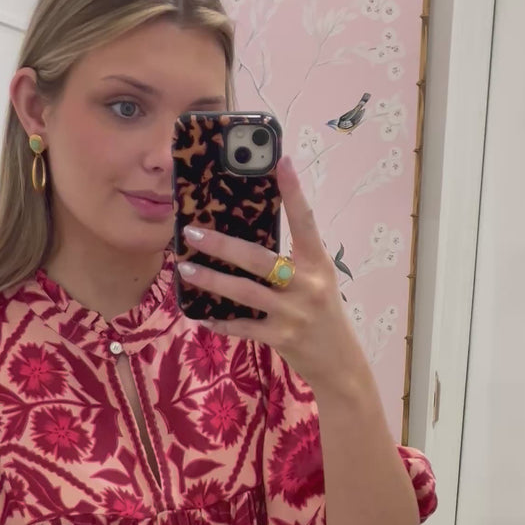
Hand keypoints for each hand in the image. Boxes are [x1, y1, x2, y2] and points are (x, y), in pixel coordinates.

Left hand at [175, 154, 364, 392]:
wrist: (340, 363)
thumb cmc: (324, 314)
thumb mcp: (318, 280)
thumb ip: (293, 260)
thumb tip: (250, 236)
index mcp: (318, 264)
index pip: (305, 222)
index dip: (294, 192)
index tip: (281, 161)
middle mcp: (307, 285)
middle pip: (258, 259)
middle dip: (221, 245)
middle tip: (191, 230)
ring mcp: (293, 313)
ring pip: (244, 292)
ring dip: (210, 280)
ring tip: (184, 267)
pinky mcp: (281, 338)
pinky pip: (243, 327)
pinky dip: (221, 321)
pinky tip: (201, 315)